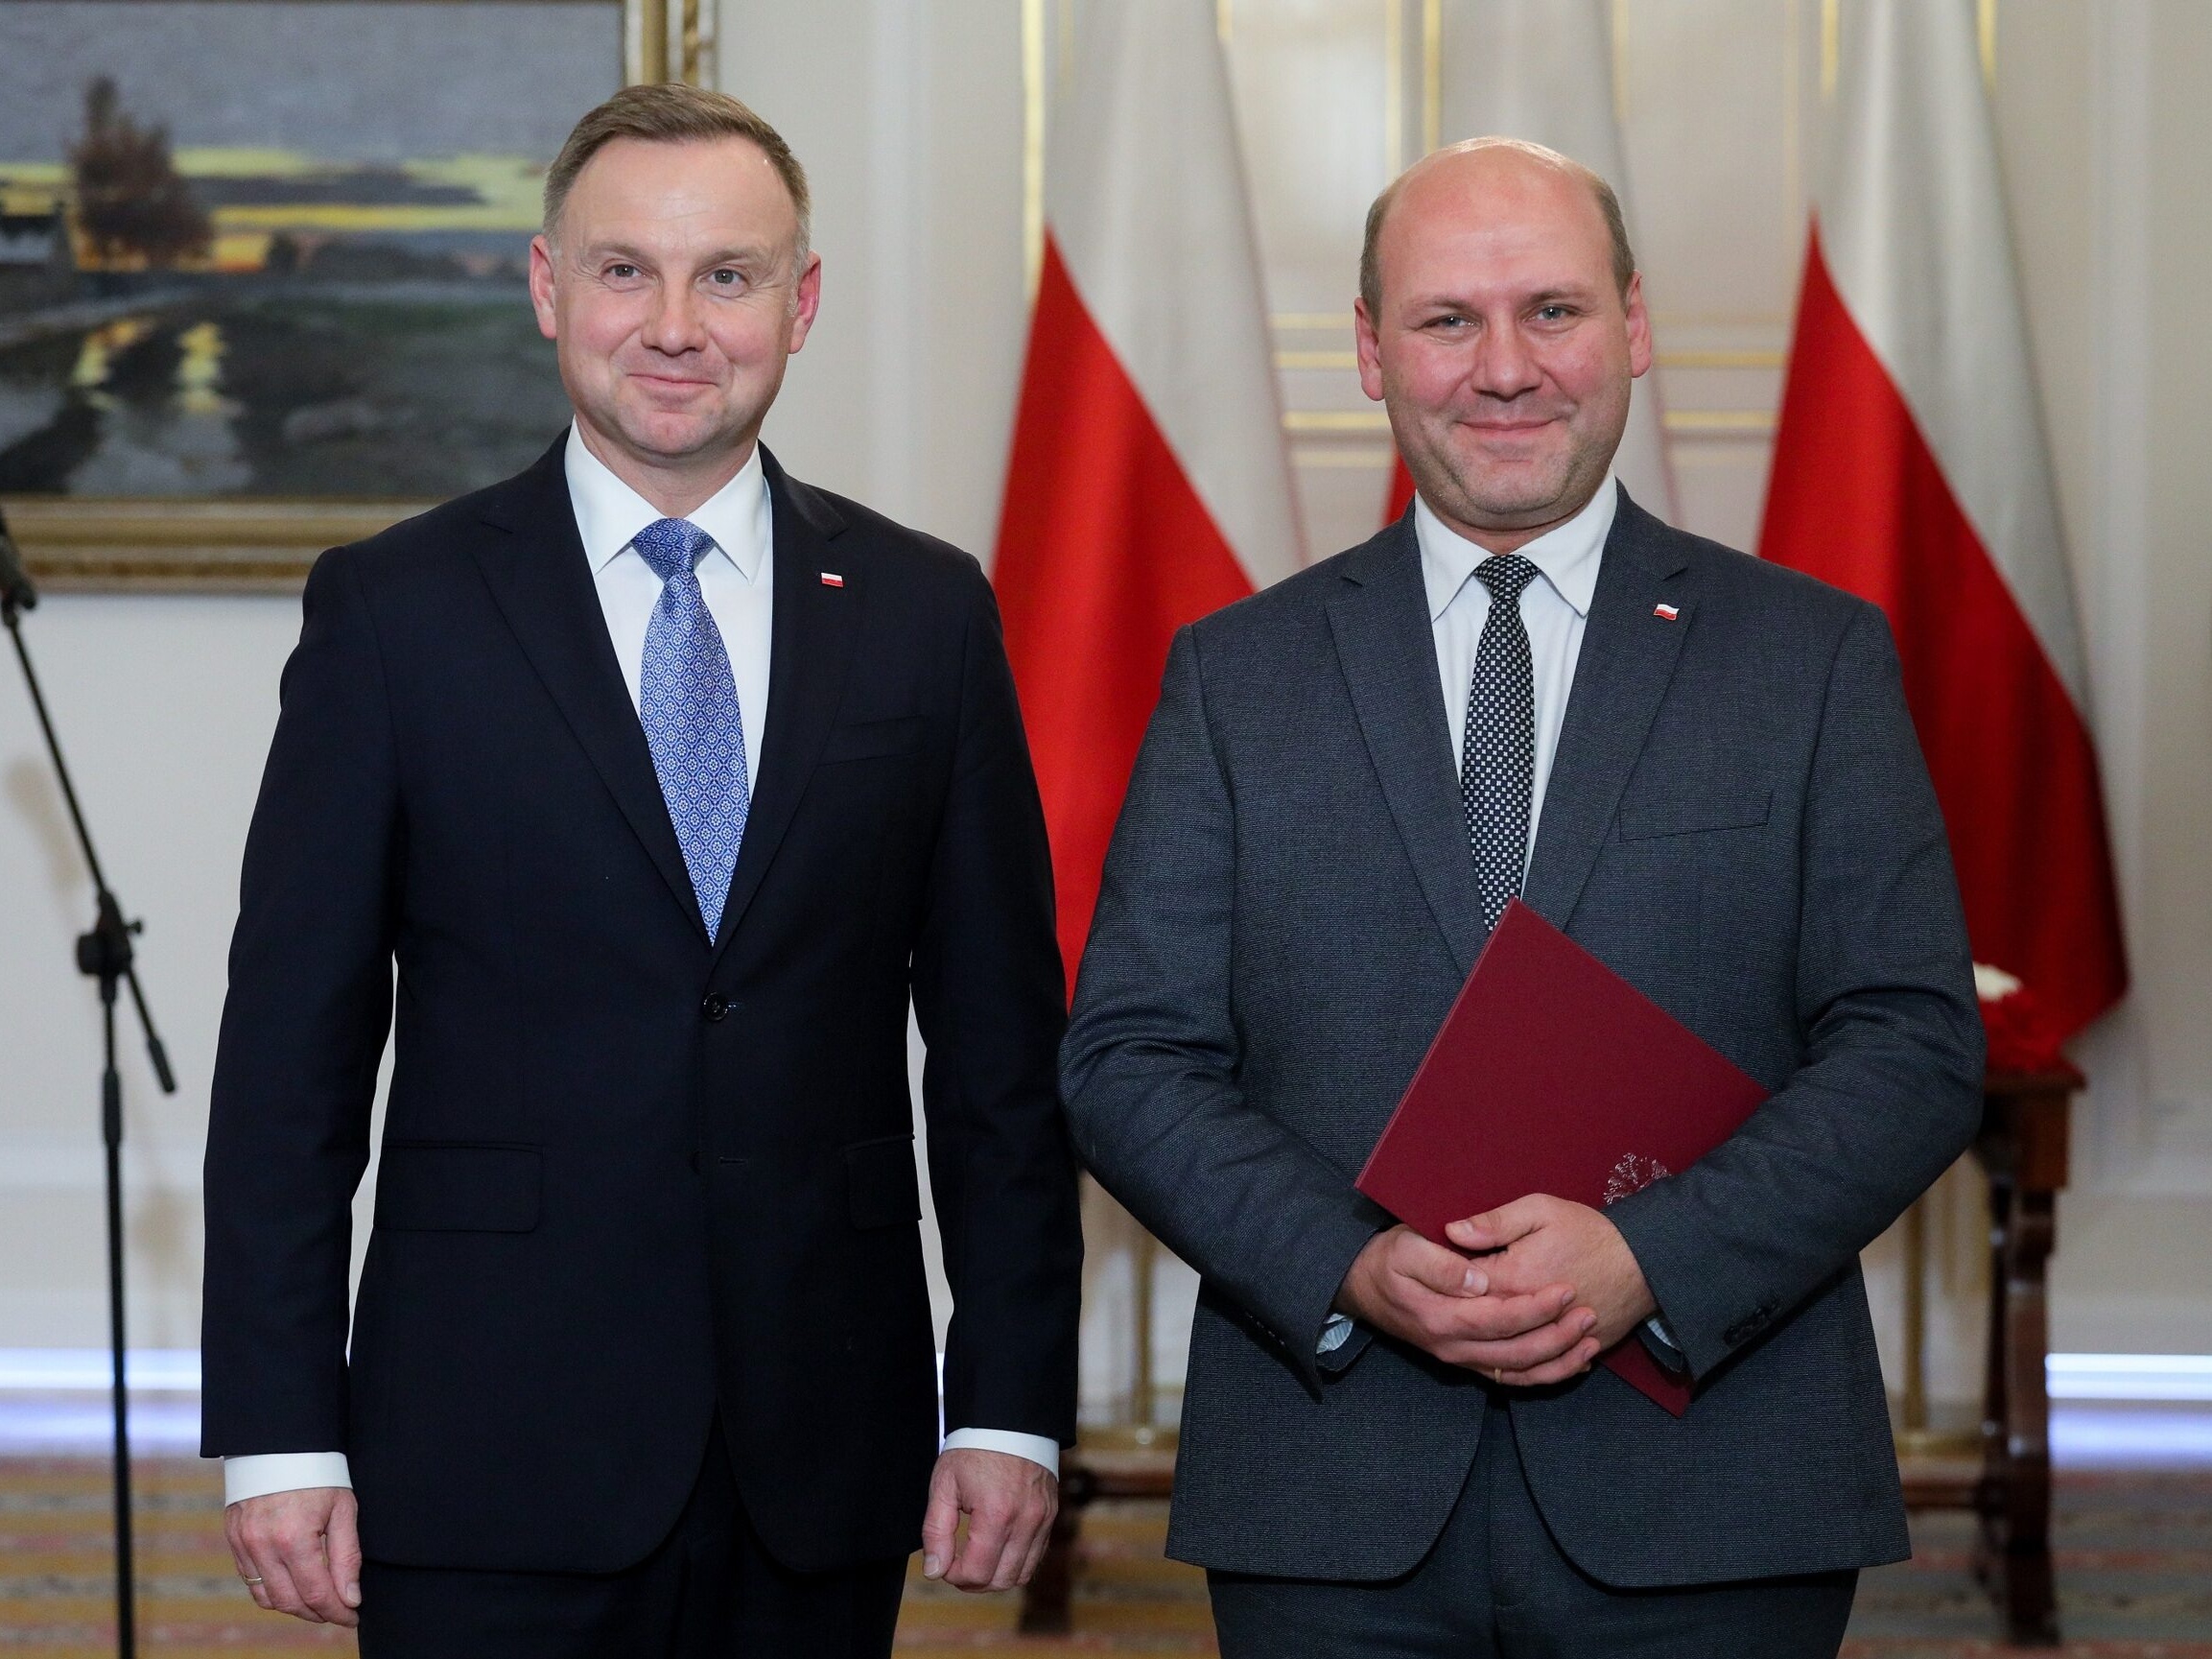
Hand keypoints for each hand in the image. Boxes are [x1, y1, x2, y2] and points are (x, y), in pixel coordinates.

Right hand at [225, 1486, 360, 1625]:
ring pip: (267, 1597)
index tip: (352, 1616)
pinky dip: (272, 1590)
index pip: (317, 1593)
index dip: (337, 1611)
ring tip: (318, 1602)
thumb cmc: (318, 1472)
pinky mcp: (234, 1540)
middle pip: (290, 1602)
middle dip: (317, 1613)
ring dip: (294, 1606)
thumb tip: (351, 1597)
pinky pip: (250, 1580)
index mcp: (295, 1538)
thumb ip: (347, 1556)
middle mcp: (263, 1546)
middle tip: (338, 1611)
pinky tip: (293, 1585)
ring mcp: (244, 1545)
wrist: (278, 1443)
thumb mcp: (343, 1508)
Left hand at [920, 1448, 1057, 1592]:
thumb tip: (934, 1571)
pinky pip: (1035, 1557)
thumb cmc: (974, 1449)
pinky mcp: (1050, 1516)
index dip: (954, 1576)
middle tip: (957, 1565)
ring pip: (1021, 1574)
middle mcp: (1026, 1521)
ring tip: (977, 1559)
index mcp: (997, 1513)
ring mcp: (1043, 1519)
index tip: (944, 1563)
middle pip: (1001, 1580)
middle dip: (974, 1581)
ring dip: (996, 1576)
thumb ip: (936, 1531)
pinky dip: (1015, 1563)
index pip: (977, 1573)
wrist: (1010, 1420)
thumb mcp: (944, 1485)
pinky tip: (996, 1549)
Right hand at [1335, 1223, 1599, 1385]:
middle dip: (1557, 1336)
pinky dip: (1543, 1375)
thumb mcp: (1406, 1247)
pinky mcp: (1466, 1360)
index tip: (1566, 1290)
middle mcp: (1453, 1347)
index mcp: (1442, 1317)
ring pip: (1517, 1372)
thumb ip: (1442, 1265)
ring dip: (1557, 1361)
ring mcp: (1460, 1358)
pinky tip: (1571, 1363)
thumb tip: (1478, 1281)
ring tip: (1591, 1341)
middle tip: (1588, 1314)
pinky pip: (1510, 1377)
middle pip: (1516, 1352)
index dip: (1535, 1308)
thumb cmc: (1387, 1260)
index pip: (1499, 1318)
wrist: (1361, 1286)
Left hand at [1448, 1194, 1656, 1353]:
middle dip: (1459, 1315)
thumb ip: (1493, 1222)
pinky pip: (1539, 1375)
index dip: (1446, 1280)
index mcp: (1512, 1279)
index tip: (1436, 1269)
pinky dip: (1520, 1372)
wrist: (1644, 1260)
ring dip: (1483, 1348)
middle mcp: (1527, 1319)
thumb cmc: (1589, 1231)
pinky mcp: (1568, 1356)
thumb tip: (1451, 1231)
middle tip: (1446, 1300)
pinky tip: (1509, 1359)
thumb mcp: (1540, 1211)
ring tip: (1474, 1332)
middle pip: (1478, 1328)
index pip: (1461, 1289)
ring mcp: (1550, 1343)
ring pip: (1506, 1360)